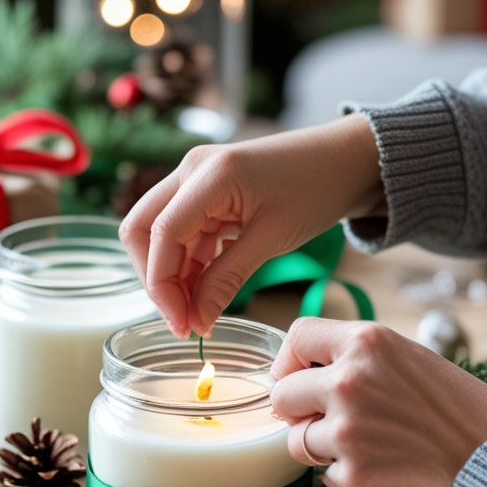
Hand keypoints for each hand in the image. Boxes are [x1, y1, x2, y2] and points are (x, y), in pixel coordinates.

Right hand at [118, 116, 382, 336]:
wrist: (344, 160)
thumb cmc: (316, 188)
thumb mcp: (272, 239)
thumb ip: (228, 279)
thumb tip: (197, 322)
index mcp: (208, 174)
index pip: (160, 234)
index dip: (163, 286)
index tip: (182, 325)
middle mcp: (191, 170)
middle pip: (142, 230)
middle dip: (156, 279)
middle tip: (183, 319)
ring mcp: (195, 179)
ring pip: (159, 234)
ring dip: (173, 275)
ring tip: (199, 313)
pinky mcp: (206, 193)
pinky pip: (183, 233)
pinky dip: (189, 264)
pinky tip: (207, 291)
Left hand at [270, 318, 486, 486]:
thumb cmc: (464, 411)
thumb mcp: (411, 360)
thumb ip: (361, 360)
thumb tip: (309, 373)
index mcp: (368, 342)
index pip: (298, 336)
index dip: (289, 360)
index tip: (295, 377)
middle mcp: (349, 380)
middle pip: (283, 394)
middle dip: (297, 410)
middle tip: (327, 421)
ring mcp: (346, 430)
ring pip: (297, 440)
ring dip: (321, 446)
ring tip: (368, 446)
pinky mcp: (352, 474)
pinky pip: (325, 474)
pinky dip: (347, 475)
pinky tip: (385, 468)